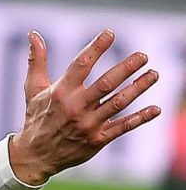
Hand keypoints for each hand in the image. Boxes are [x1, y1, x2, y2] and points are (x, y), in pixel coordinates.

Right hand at [9, 30, 160, 184]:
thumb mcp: (33, 89)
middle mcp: (76, 107)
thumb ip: (37, 60)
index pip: (81, 65)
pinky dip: (140, 118)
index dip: (96, 48)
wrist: (36, 155)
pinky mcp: (97, 140)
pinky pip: (122, 127)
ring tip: (154, 74)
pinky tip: (155, 109)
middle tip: (143, 56)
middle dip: (126, 68)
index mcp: (60, 92)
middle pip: (105, 84)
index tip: (110, 33)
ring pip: (118, 103)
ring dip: (138, 88)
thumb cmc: (36, 118)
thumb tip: (33, 33)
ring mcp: (88, 124)